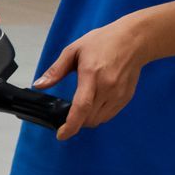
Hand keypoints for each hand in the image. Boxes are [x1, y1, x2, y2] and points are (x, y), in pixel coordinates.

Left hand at [35, 15, 152, 139]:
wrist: (135, 39)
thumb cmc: (105, 41)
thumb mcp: (74, 50)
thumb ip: (56, 70)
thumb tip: (39, 85)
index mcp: (92, 74)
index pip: (81, 107)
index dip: (70, 125)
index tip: (61, 134)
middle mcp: (107, 87)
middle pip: (88, 118)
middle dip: (75, 121)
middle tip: (68, 114)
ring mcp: (119, 93)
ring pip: (98, 120)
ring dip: (86, 119)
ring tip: (82, 106)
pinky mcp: (126, 97)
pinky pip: (108, 115)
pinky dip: (98, 115)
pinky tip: (95, 103)